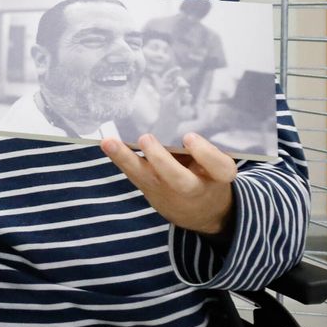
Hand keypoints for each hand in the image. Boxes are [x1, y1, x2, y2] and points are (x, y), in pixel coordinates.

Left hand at [102, 131, 236, 235]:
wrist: (201, 212)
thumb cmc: (209, 174)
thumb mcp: (219, 164)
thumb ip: (206, 148)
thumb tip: (181, 115)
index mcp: (218, 177)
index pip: (219, 168)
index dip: (204, 153)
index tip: (189, 136)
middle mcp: (193, 188)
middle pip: (179, 180)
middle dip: (161, 161)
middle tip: (146, 138)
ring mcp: (168, 192)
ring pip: (147, 178)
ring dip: (126, 159)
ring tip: (109, 142)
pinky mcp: (150, 191)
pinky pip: (134, 175)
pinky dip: (120, 159)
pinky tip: (106, 143)